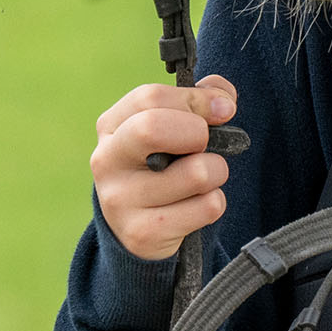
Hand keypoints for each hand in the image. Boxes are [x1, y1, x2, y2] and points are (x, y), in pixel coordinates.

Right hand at [91, 76, 236, 260]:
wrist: (141, 228)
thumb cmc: (164, 164)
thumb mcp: (173, 125)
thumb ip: (201, 99)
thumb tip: (223, 102)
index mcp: (111, 126)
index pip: (151, 97)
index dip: (197, 99)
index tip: (222, 109)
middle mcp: (107, 161)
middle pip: (152, 127)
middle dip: (198, 132)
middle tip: (204, 145)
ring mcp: (120, 201)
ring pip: (198, 172)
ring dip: (216, 171)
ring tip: (200, 179)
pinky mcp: (143, 234)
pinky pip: (208, 207)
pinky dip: (215, 202)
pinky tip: (194, 206)